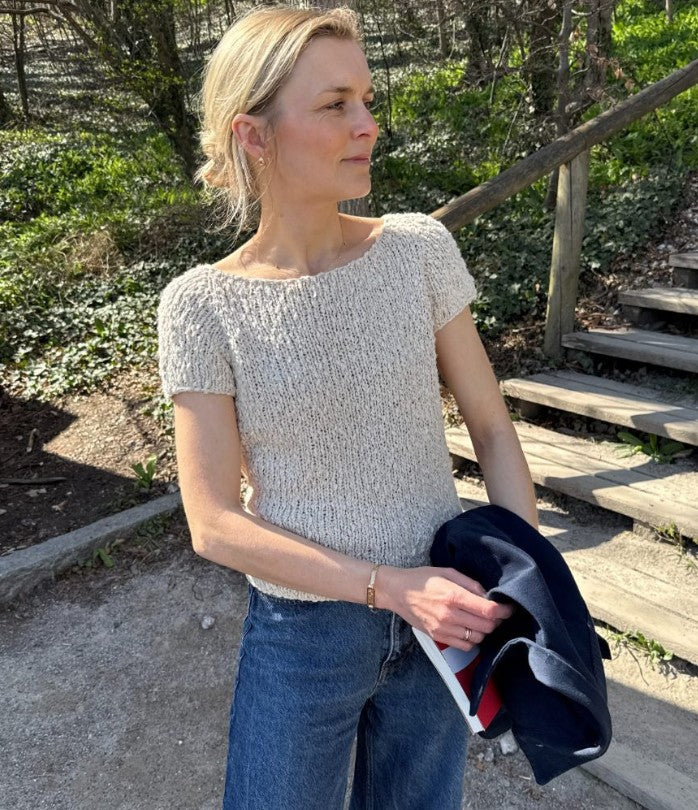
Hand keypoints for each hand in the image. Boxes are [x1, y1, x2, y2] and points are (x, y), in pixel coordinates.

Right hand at [377, 565, 514, 651]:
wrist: (398, 591)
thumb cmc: (423, 578)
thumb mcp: (448, 572)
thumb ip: (470, 584)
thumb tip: (488, 596)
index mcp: (453, 596)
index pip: (488, 610)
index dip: (504, 611)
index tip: (509, 608)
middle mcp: (449, 615)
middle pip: (486, 627)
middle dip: (496, 621)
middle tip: (496, 613)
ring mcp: (443, 628)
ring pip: (478, 638)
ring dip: (484, 630)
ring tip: (481, 620)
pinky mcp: (438, 637)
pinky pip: (465, 646)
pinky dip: (472, 640)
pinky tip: (469, 628)